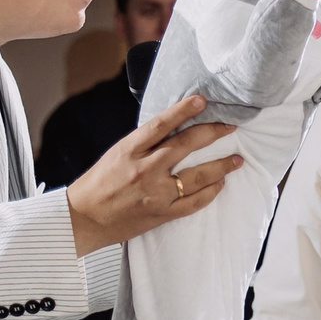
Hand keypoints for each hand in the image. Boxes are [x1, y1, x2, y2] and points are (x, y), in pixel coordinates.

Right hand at [67, 94, 242, 250]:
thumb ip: (144, 144)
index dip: (183, 110)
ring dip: (221, 166)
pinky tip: (220, 184)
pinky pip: (194, 202)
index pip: (161, 124)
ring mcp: (155, 193)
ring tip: (237, 159)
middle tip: (231, 127)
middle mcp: (144, 169)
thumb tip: (173, 130)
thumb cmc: (98, 184)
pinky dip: (210, 192)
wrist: (83, 218)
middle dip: (213, 133)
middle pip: (186, 146)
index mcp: (130, 150)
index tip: (202, 100)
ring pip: (198, 176)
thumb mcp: (117, 154)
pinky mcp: (161, 213)